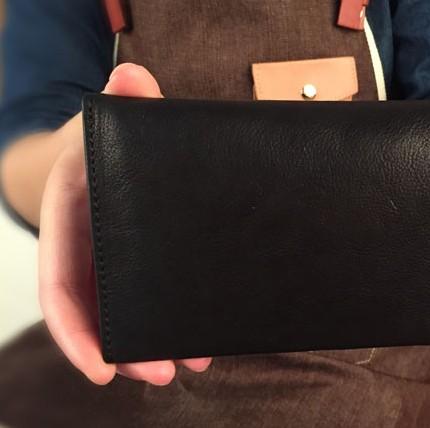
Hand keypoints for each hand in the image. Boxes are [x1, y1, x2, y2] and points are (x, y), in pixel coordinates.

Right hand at [39, 63, 211, 384]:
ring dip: (156, 342)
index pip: (61, 285)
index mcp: (71, 220)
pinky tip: (201, 335)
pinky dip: (171, 318)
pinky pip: (151, 296)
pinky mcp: (142, 260)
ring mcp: (115, 258)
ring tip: (193, 363)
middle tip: (167, 374)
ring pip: (128, 312)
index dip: (75, 332)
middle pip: (100, 312)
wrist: (107, 149)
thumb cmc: (103, 138)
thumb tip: (132, 76)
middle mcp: (89, 246)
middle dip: (128, 350)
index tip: (101, 370)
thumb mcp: (109, 119)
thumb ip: (125, 97)